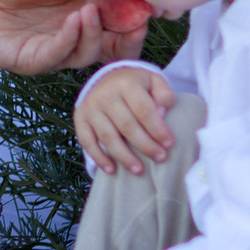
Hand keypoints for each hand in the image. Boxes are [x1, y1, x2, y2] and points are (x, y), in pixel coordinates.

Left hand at [0, 0, 147, 72]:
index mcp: (80, 5)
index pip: (117, 15)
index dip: (135, 11)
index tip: (151, 3)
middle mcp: (72, 30)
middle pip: (112, 43)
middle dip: (129, 36)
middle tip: (137, 20)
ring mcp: (53, 48)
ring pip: (89, 53)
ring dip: (96, 35)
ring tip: (91, 11)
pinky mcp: (31, 60)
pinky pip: (58, 56)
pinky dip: (71, 40)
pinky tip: (74, 21)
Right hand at [75, 61, 176, 175]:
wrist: (108, 78)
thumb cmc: (136, 85)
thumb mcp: (154, 81)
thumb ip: (163, 95)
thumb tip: (162, 113)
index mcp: (126, 84)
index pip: (144, 110)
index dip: (157, 129)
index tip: (170, 144)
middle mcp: (105, 95)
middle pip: (127, 125)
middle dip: (145, 145)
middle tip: (161, 158)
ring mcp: (91, 107)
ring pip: (108, 137)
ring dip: (124, 156)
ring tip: (139, 170)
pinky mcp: (80, 119)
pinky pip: (87, 142)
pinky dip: (99, 158)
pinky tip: (112, 170)